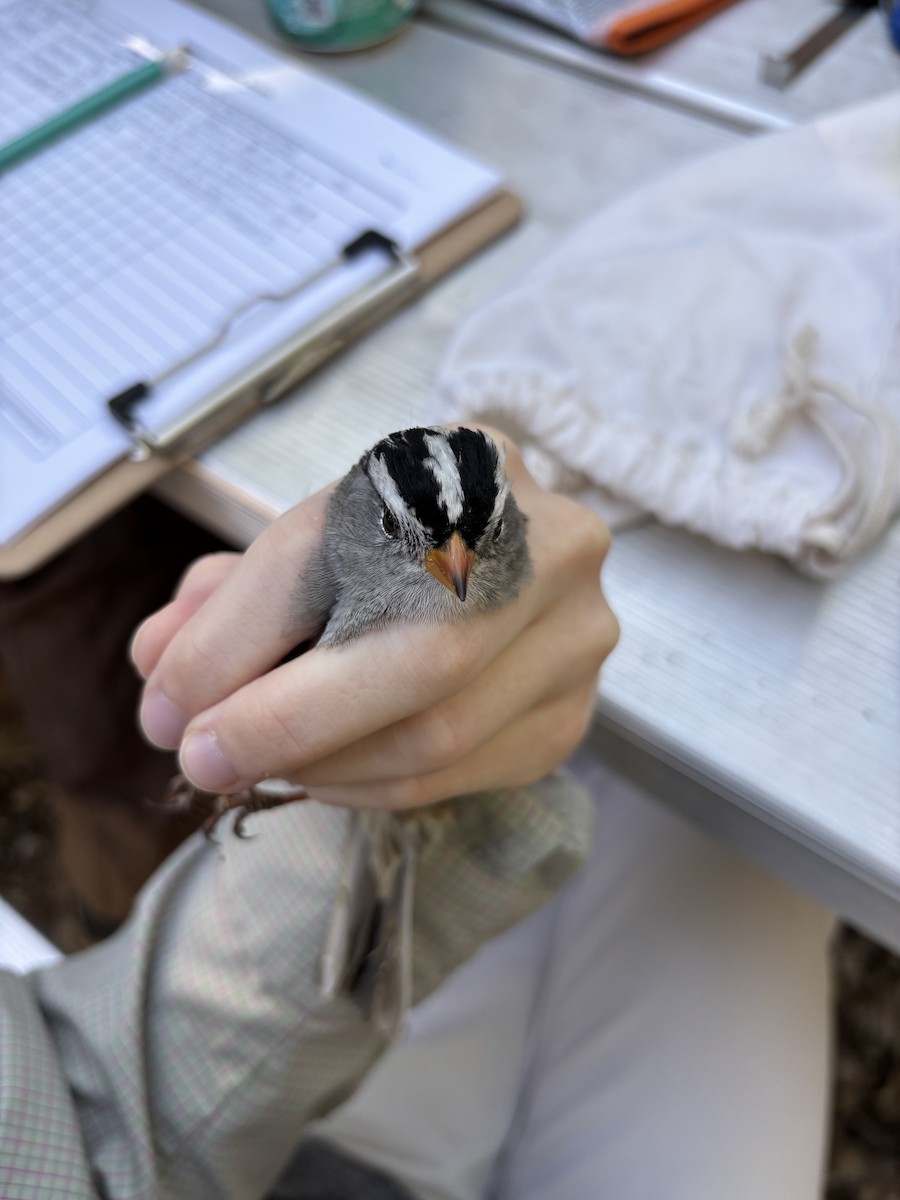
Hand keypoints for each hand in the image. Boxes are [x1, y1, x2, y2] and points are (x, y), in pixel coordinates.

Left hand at [132, 431, 618, 808]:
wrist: (498, 554)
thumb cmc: (390, 542)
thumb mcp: (303, 545)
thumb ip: (228, 602)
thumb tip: (164, 679)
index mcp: (467, 465)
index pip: (343, 553)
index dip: (236, 644)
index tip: (169, 710)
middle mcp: (549, 541)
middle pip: (417, 661)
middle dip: (285, 726)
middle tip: (203, 759)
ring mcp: (577, 634)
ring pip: (438, 737)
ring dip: (324, 767)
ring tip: (262, 763)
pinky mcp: (574, 712)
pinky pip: (461, 777)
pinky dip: (374, 788)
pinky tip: (332, 771)